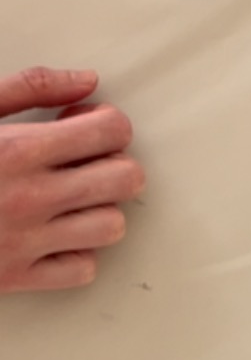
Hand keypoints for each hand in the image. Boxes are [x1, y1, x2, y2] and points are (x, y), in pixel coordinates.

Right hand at [0, 69, 144, 294]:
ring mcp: (26, 243)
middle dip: (113, 160)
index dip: (105, 121)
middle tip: (83, 158)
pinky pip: (81, 270)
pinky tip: (54, 231)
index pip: (112, 130)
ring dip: (100, 207)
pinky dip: (77, 251)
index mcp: (20, 150)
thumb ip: (32, 86)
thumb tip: (87, 81)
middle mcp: (31, 199)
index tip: (82, 124)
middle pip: (126, 179)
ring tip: (71, 195)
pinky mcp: (15, 278)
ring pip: (112, 227)